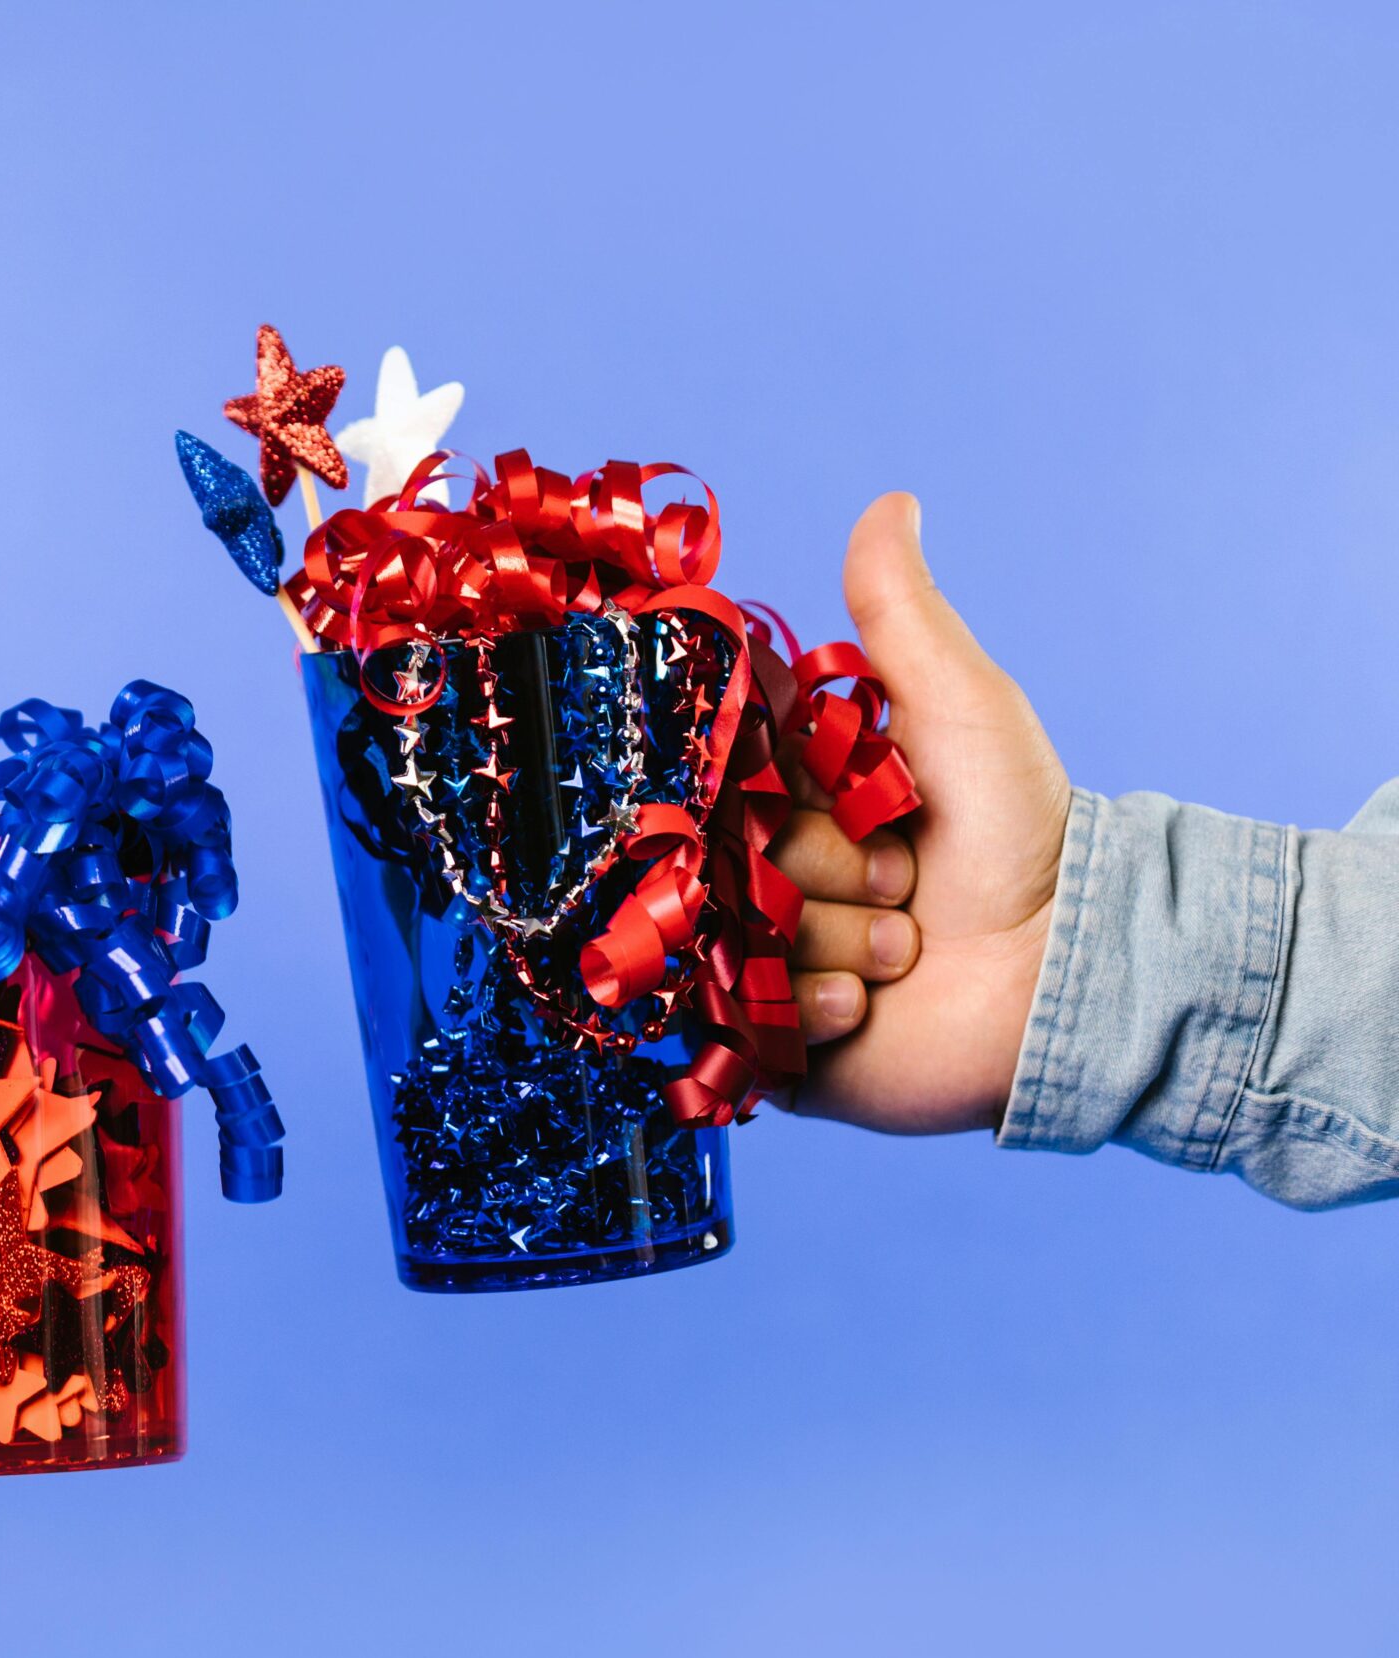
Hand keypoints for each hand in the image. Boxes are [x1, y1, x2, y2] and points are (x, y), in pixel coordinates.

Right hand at [771, 494, 1072, 1132]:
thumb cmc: (1020, 836)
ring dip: (833, 940)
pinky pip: (743, 1014)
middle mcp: (758, 865)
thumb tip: (892, 499)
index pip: (716, 762)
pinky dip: (814, 1008)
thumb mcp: (961, 707)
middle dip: (821, 865)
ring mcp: (757, 951)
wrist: (1065, 975)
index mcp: (786, 788)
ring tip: (905, 949)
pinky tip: (872, 1004)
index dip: (773, 776)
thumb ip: (901, 614)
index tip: (829, 784)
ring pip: (736, 932)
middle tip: (899, 879)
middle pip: (722, 850)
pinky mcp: (765, 1034)